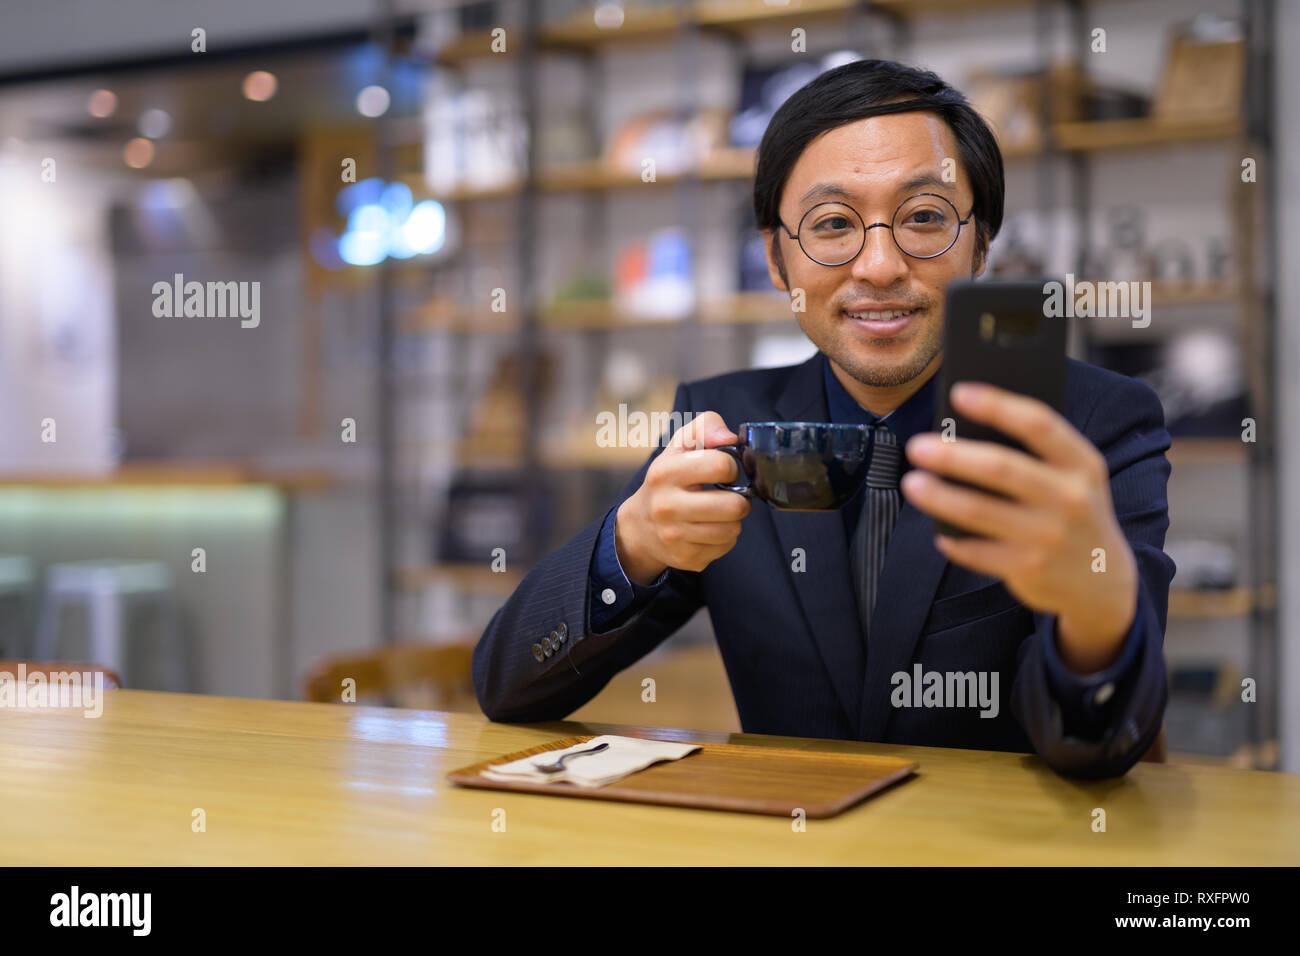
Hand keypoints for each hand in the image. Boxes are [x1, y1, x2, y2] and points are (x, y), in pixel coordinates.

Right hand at [615, 411, 751, 584]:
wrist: (640, 526)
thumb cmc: (668, 479)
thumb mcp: (679, 446)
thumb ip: (705, 427)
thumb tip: (730, 438)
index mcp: (665, 472)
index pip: (721, 465)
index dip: (731, 466)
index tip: (723, 470)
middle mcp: (666, 506)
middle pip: (734, 506)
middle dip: (740, 499)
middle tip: (730, 496)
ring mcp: (674, 536)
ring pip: (733, 529)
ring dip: (733, 520)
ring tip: (719, 512)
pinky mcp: (685, 559)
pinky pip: (725, 547)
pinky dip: (724, 538)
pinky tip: (709, 529)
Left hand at [901, 382, 1137, 673]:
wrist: (1104, 580)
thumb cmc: (1072, 510)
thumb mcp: (1072, 477)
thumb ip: (1034, 453)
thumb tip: (965, 429)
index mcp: (1082, 463)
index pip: (1039, 423)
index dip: (997, 405)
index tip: (958, 392)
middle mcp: (1071, 498)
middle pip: (1001, 468)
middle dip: (954, 456)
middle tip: (917, 446)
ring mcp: (1050, 536)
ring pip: (981, 511)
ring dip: (940, 497)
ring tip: (912, 483)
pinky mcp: (1030, 569)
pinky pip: (978, 552)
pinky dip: (954, 541)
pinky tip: (939, 532)